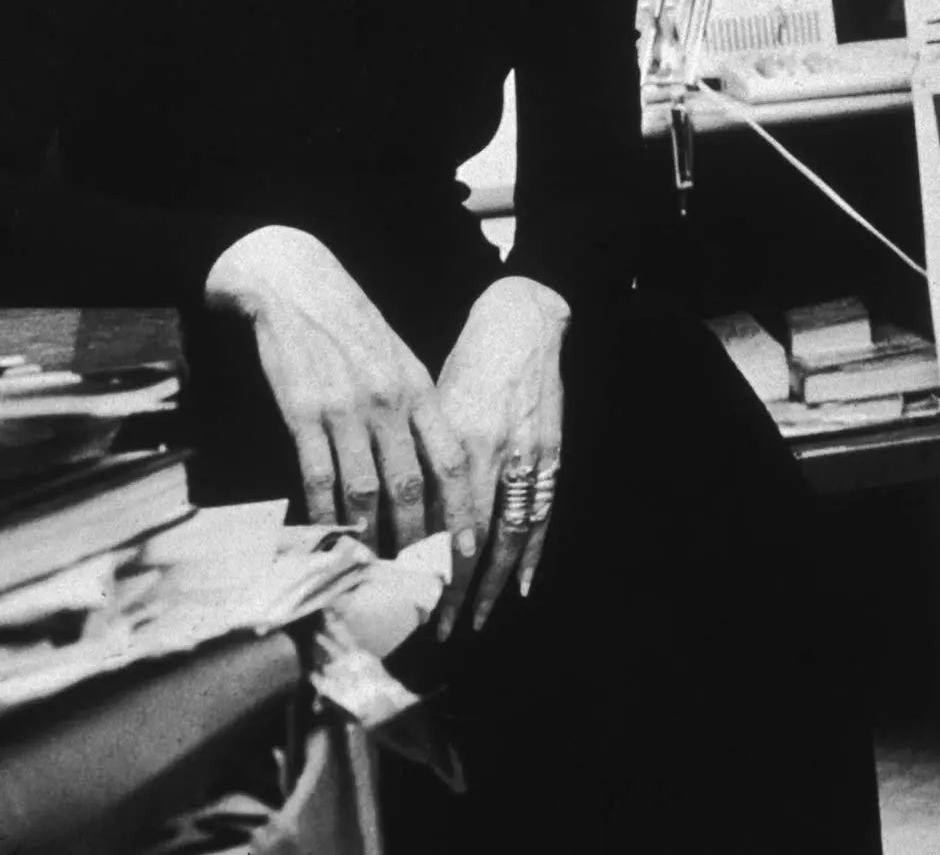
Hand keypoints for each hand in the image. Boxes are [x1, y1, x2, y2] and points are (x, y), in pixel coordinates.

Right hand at [206, 226, 476, 555]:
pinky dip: (322, 511)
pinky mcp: (301, 413)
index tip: (465, 549)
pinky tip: (324, 536)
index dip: (459, 508)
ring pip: (363, 489)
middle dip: (416, 538)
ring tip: (373, 571)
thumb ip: (415, 410)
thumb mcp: (400, 360)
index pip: (450, 460)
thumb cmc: (353, 326)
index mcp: (420, 389)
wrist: (296, 286)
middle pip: (409, 486)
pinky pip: (315, 475)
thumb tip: (428, 466)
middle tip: (418, 580)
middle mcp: (389, 403)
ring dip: (369, 535)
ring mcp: (344, 410)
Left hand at [433, 276, 569, 637]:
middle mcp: (493, 451)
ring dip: (491, 580)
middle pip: (470, 534)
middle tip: (433, 627)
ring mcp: (527, 454)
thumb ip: (412, 453)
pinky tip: (523, 584)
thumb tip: (378, 505)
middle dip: (451, 585)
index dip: (418, 559)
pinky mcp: (551, 453)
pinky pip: (542, 513)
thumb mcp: (429, 402)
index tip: (397, 597)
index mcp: (455, 437)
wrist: (522, 322)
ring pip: (507, 532)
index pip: (434, 514)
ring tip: (473, 618)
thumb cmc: (466, 360)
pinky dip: (533, 551)